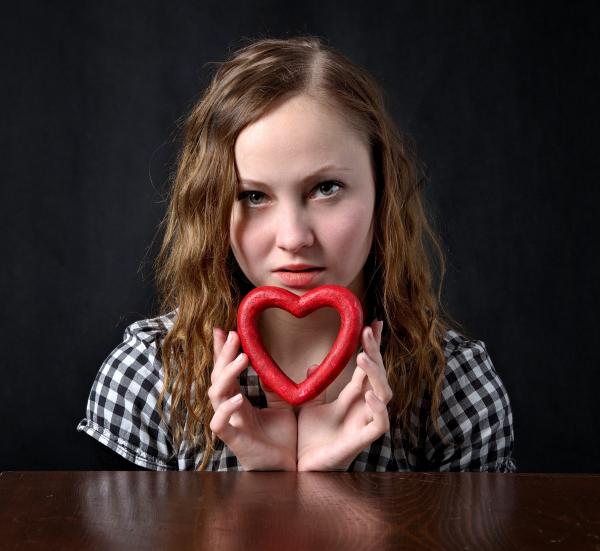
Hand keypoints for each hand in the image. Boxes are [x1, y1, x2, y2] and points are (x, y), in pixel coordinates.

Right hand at [209, 327, 296, 470]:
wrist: (289, 470)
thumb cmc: (284, 441)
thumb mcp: (288, 406)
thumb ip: (287, 387)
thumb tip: (307, 362)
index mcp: (240, 401)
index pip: (227, 371)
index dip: (222, 351)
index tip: (223, 329)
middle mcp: (231, 410)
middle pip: (218, 377)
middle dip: (223, 355)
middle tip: (233, 335)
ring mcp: (230, 424)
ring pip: (215, 395)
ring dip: (227, 374)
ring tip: (242, 357)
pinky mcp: (234, 441)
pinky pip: (220, 424)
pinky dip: (226, 409)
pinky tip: (238, 396)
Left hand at [296, 319, 391, 470]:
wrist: (300, 469)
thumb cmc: (309, 440)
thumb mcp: (307, 405)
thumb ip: (312, 386)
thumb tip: (312, 365)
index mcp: (350, 399)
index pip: (365, 367)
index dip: (370, 346)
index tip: (372, 323)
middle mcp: (362, 409)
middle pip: (377, 376)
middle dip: (375, 353)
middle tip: (367, 331)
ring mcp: (363, 424)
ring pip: (383, 396)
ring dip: (376, 375)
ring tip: (364, 357)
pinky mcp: (360, 443)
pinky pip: (379, 426)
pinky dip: (378, 410)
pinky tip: (371, 395)